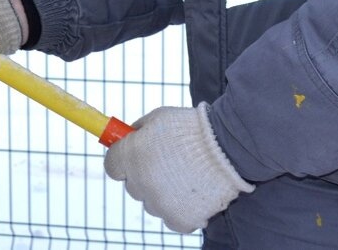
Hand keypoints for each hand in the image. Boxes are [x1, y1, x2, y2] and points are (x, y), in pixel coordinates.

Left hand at [104, 103, 253, 232]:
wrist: (226, 146)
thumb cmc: (191, 128)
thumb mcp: (158, 118)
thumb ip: (138, 131)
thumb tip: (126, 138)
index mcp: (132, 156)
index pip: (112, 166)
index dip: (122, 160)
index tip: (131, 156)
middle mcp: (141, 183)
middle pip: (132, 185)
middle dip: (143, 174)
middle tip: (165, 162)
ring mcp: (159, 205)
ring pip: (152, 202)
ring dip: (162, 191)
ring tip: (186, 173)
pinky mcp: (178, 220)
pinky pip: (171, 216)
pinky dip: (180, 206)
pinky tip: (193, 188)